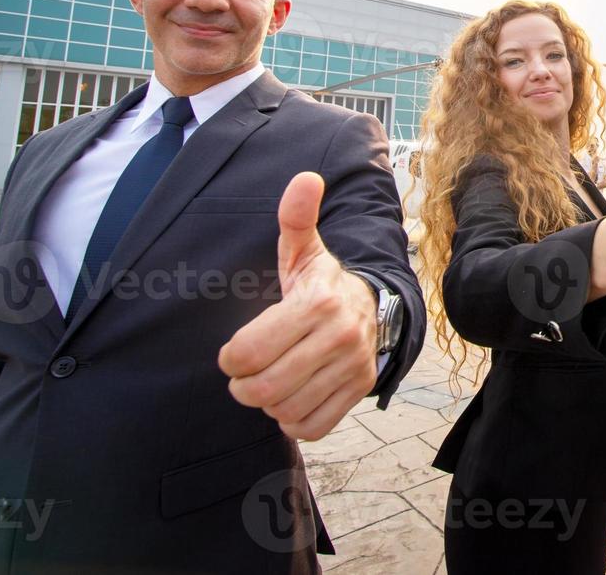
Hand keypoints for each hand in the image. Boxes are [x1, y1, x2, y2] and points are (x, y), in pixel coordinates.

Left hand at [219, 171, 379, 440]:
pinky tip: (294, 397)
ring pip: (285, 410)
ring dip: (269, 403)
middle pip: (263, 388)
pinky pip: (311, 426)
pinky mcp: (360, 391)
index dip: (230, 358)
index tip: (234, 351)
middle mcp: (340, 337)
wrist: (375, 308)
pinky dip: (294, 420)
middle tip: (245, 374)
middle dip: (244, 385)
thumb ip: (295, 217)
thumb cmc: (323, 283)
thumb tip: (305, 178)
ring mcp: (353, 367)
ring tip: (272, 382)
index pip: (246, 353)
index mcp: (317, 303)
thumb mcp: (303, 250)